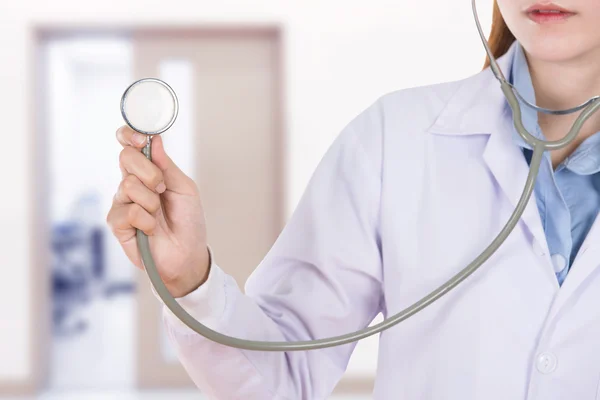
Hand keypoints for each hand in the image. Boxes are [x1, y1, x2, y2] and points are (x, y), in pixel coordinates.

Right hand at [106, 126, 210, 297]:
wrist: (188, 254)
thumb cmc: (188, 222)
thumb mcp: (185, 188)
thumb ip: (167, 165)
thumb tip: (154, 140)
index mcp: (147, 172)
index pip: (128, 145)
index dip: (129, 136)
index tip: (141, 139)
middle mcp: (131, 183)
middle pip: (126, 158)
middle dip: (150, 172)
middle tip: (162, 188)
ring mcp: (122, 203)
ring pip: (129, 185)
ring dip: (152, 201)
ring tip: (159, 214)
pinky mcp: (117, 223)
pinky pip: (129, 211)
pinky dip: (146, 221)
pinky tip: (151, 230)